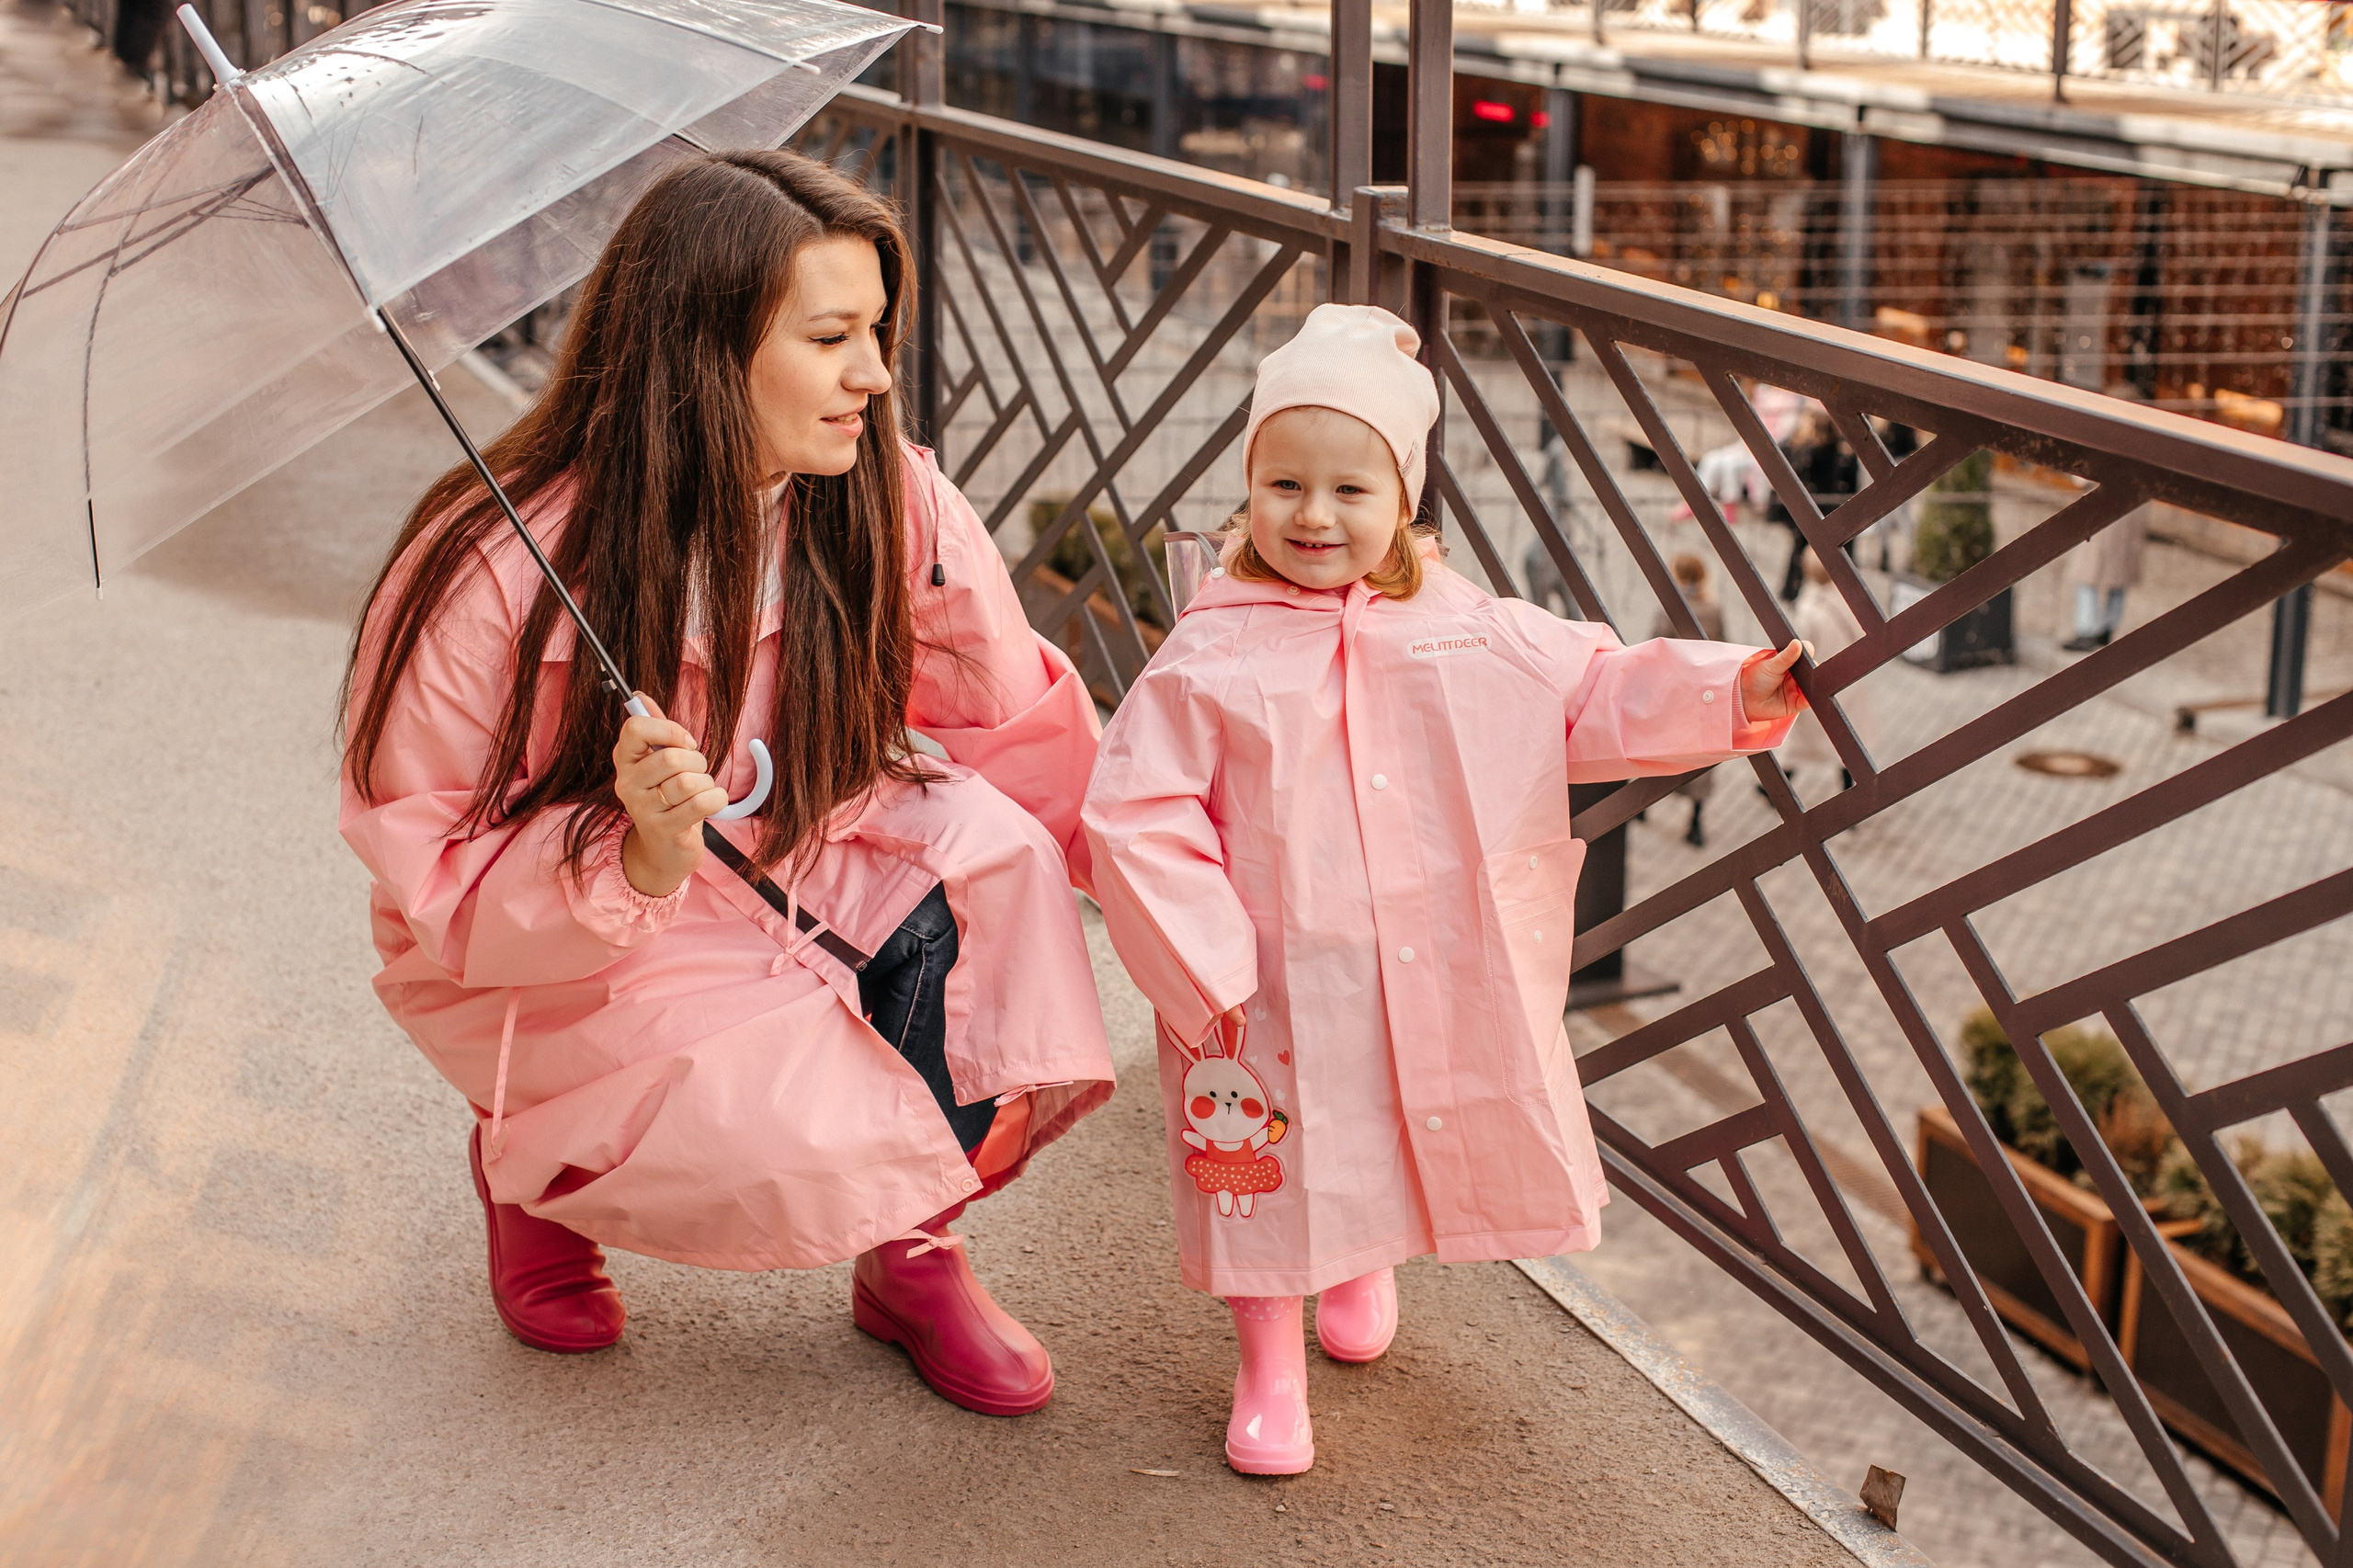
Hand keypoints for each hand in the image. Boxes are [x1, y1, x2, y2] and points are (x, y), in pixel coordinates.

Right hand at [612, 693, 726, 896]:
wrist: (665, 850)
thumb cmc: (668, 798)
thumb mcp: (658, 762)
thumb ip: (653, 728)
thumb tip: (639, 695)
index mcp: (625, 759)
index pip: (636, 727)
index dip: (670, 730)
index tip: (686, 743)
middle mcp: (628, 782)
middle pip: (672, 758)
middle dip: (698, 762)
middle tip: (697, 773)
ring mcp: (643, 808)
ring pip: (689, 781)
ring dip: (706, 783)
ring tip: (700, 792)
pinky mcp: (663, 829)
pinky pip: (701, 803)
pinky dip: (716, 799)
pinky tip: (711, 803)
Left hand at [1738, 639, 1813, 722]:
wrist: (1743, 700)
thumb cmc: (1753, 679)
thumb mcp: (1770, 665)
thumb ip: (1785, 656)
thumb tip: (1798, 643)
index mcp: (1789, 662)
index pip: (1804, 654)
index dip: (1807, 653)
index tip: (1807, 651)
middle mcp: (1795, 675)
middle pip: (1811, 670)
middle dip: (1811, 670)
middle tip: (1804, 670)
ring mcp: (1797, 688)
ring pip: (1812, 685)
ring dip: (1812, 684)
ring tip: (1803, 682)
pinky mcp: (1797, 703)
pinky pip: (1808, 700)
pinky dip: (1811, 698)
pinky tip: (1807, 694)